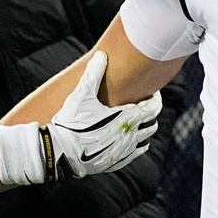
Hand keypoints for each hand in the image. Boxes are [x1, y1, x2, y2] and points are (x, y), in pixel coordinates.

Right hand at [0, 52, 161, 183]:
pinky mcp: (115, 162)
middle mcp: (130, 135)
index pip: (153, 108)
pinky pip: (134, 154)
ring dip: (145, 129)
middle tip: (146, 105)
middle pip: (151, 124)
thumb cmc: (71, 121)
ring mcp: (124, 151)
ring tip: (140, 122)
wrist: (61, 151)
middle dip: (151, 114)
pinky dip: (137, 146)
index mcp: (127, 118)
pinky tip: (134, 142)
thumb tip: (101, 55)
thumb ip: (93, 73)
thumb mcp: (81, 95)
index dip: (155, 99)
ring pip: (144, 140)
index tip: (153, 93)